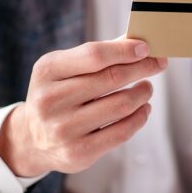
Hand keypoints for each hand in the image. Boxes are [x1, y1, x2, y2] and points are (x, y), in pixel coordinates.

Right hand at [0, 39, 167, 176]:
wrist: (33, 139)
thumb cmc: (58, 94)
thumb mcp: (65, 68)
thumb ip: (97, 54)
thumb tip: (136, 40)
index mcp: (47, 70)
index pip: (94, 55)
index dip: (124, 50)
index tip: (146, 48)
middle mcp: (51, 99)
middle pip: (111, 78)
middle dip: (142, 68)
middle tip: (158, 64)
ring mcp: (63, 129)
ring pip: (121, 105)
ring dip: (142, 94)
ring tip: (146, 88)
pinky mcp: (78, 152)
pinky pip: (122, 132)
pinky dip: (140, 117)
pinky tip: (143, 109)